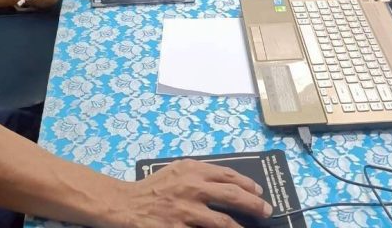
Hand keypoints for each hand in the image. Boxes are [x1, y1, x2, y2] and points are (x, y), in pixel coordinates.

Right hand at [121, 159, 272, 227]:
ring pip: (222, 221)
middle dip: (253, 204)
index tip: (258, 192)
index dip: (247, 184)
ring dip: (239, 227)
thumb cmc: (153, 187)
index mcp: (193, 170)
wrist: (125, 204)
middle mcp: (192, 188)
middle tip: (266, 210)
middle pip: (231, 196)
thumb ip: (200, 173)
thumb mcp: (177, 170)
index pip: (228, 175)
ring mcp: (185, 211)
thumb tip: (228, 182)